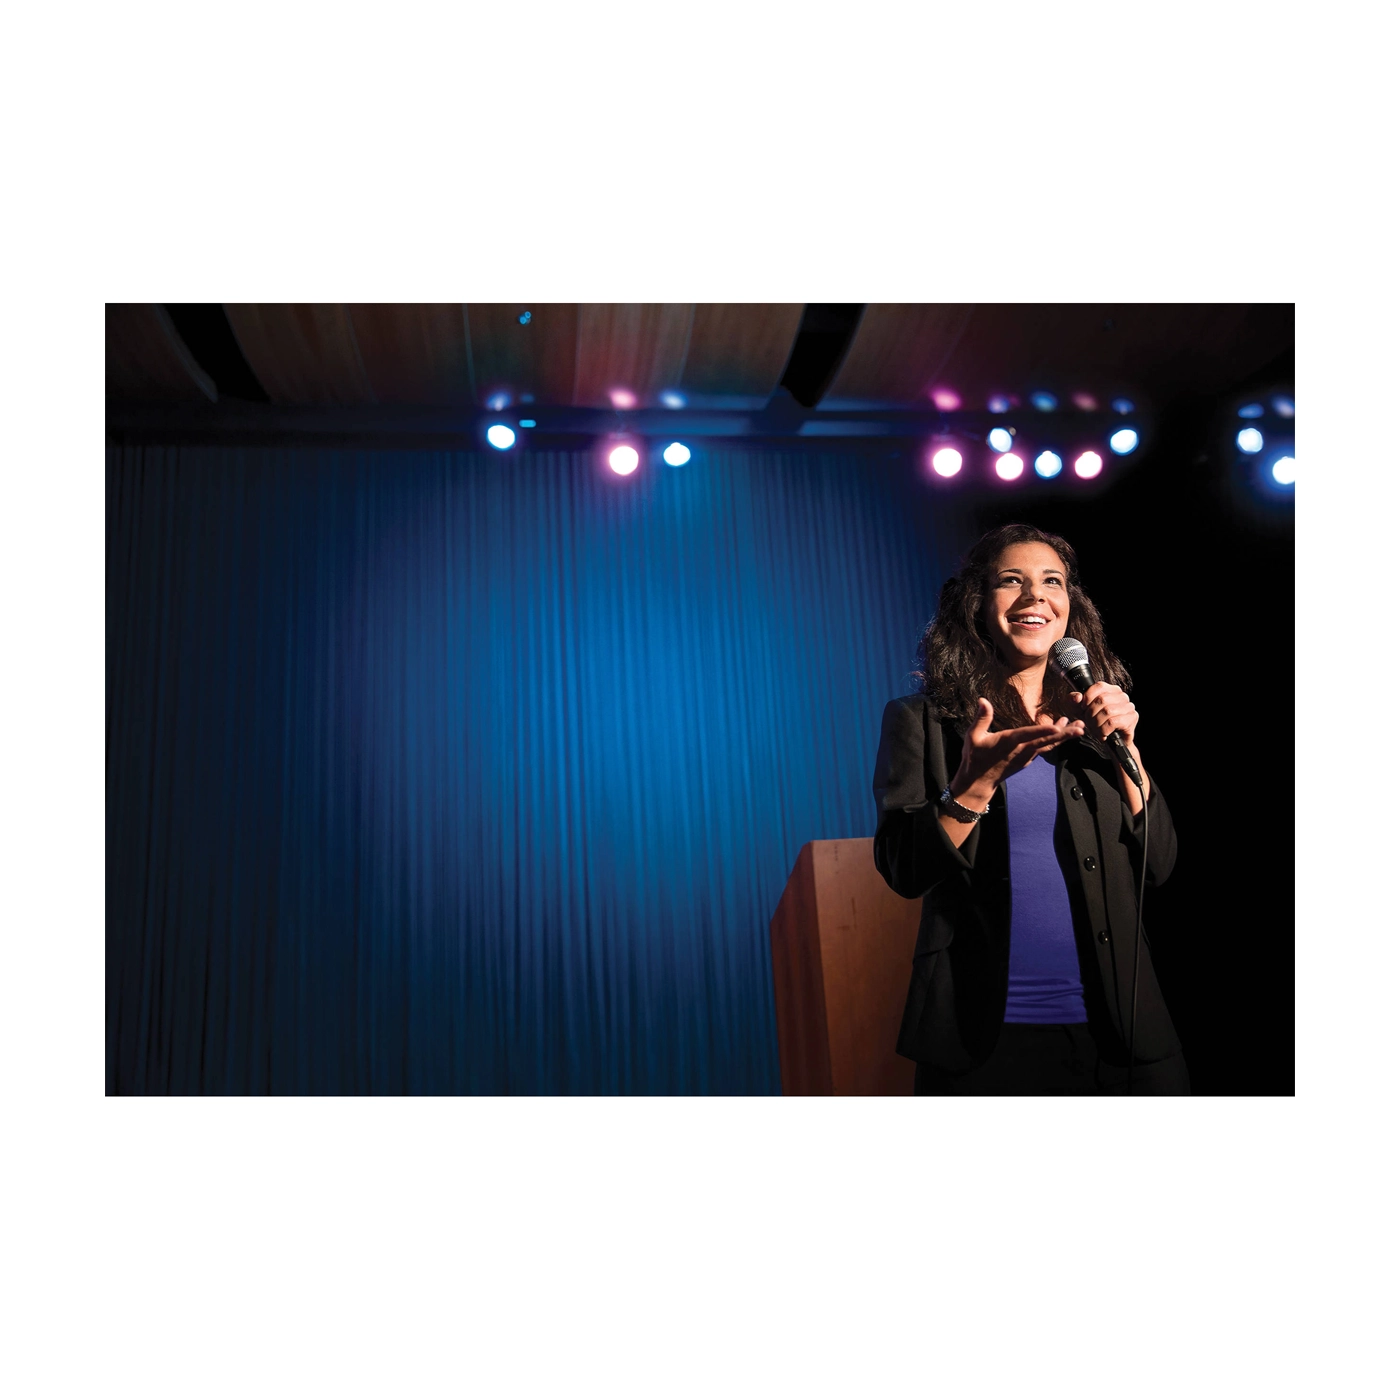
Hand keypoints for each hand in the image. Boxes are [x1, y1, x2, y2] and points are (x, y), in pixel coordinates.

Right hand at [950, 698, 1084, 802]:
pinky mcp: (1027, 759)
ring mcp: (1026, 756)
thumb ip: (981, 718)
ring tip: (1079, 728)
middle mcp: (1021, 749)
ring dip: (1064, 736)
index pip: (1028, 734)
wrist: (978, 781)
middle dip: (1064, 734)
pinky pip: (1044, 748)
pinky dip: (1055, 740)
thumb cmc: (975, 758)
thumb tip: (983, 700)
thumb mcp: (973, 737)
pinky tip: (1061, 732)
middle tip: (1080, 728)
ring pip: (1048, 745)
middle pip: (1046, 740)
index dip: (1043, 730)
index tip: (1057, 726)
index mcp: (1009, 742)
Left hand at [1070, 682, 1138, 746]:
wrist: (1110, 742)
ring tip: (1095, 729)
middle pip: (1102, 699)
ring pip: (1107, 711)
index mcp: (1110, 690)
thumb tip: (1077, 697)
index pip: (1099, 686)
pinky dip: (1103, 730)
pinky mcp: (1132, 718)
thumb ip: (1074, 700)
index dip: (1088, 697)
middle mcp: (1122, 696)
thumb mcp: (1079, 710)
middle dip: (1091, 713)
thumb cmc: (1095, 722)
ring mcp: (1128, 707)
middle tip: (1088, 723)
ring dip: (1096, 723)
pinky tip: (1103, 734)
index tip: (1082, 708)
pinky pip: (1113, 722)